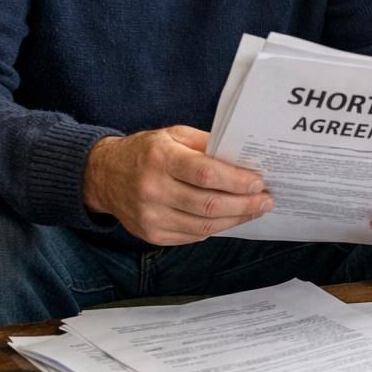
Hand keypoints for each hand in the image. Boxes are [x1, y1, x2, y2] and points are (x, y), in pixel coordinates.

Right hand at [82, 126, 272, 244]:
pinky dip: (216, 228)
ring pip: (204, 226)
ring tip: (255, 210)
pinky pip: (192, 236)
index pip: (206, 174)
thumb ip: (207, 144)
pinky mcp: (151, 234)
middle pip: (208, 205)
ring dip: (236, 220)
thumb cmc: (146, 151)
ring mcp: (150, 216)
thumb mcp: (173, 135)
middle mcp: (152, 189)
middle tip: (266, 200)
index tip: (259, 182)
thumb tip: (243, 159)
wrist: (104, 175)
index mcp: (160, 158)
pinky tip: (230, 218)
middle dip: (245, 204)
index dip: (237, 181)